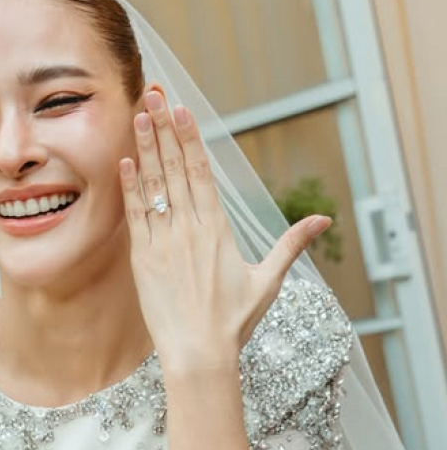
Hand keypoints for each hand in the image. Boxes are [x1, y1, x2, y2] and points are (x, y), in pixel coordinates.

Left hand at [119, 90, 330, 372]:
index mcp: (219, 229)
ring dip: (145, 149)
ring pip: (153, 186)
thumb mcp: (269, 279)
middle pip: (175, 169)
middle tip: (154, 95)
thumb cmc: (235, 321)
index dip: (190, 138)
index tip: (181, 109)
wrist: (199, 354)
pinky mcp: (144, 260)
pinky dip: (130, 188)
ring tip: (138, 115)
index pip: (201, 172)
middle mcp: (190, 229)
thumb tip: (324, 220)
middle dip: (164, 130)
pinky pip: (136, 216)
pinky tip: (125, 162)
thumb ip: (292, 244)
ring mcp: (164, 243)